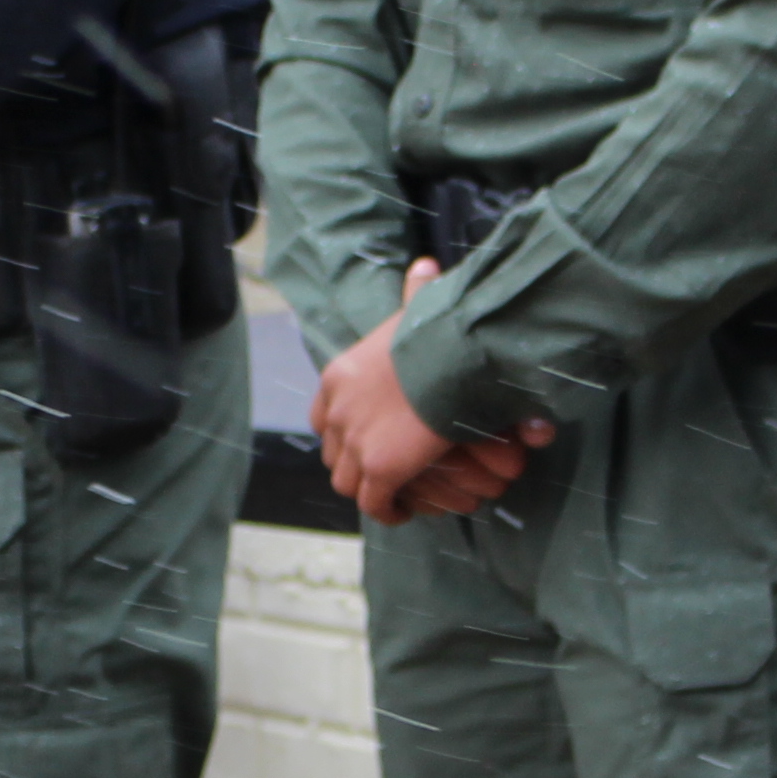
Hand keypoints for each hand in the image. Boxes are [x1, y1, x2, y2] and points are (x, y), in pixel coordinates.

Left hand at [313, 259, 551, 524]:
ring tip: (391, 496)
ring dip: (367, 491)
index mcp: (339, 376)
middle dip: (352, 464)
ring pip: (347, 481)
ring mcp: (355, 441)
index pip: (323, 415)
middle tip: (380, 473)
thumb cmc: (444, 329)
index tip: (363, 440)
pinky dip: (386, 511)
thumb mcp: (419, 308)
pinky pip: (373, 503)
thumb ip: (417, 292)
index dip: (341, 431)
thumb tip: (426, 265)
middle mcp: (336, 410)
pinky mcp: (379, 468)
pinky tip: (402, 512)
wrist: (453, 353)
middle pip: (332, 451)